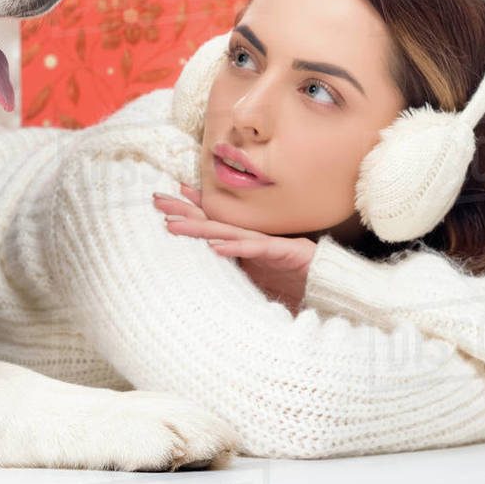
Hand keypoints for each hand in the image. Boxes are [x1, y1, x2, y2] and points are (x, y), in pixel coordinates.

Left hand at [152, 183, 315, 316]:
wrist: (328, 283)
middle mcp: (250, 237)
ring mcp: (265, 243)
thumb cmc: (291, 280)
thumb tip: (209, 270)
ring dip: (200, 228)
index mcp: (243, 242)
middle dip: (184, 210)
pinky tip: (216, 248)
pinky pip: (255, 249)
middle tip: (156, 200)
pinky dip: (235, 248)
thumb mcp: (254, 278)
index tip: (165, 200)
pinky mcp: (281, 252)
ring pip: (227, 231)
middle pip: (212, 220)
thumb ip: (233, 271)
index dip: (190, 210)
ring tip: (174, 225)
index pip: (211, 222)